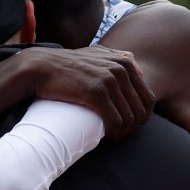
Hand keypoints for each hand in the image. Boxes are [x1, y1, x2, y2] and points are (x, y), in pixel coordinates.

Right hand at [20, 45, 154, 138]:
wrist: (41, 67)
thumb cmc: (67, 64)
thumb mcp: (95, 53)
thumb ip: (117, 55)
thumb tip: (135, 63)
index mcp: (125, 63)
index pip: (148, 98)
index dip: (141, 117)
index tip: (127, 125)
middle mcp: (120, 70)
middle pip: (141, 110)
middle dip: (134, 127)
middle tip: (120, 133)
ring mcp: (109, 81)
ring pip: (129, 118)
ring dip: (123, 132)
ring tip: (112, 136)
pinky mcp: (96, 93)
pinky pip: (115, 121)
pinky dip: (114, 133)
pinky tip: (106, 136)